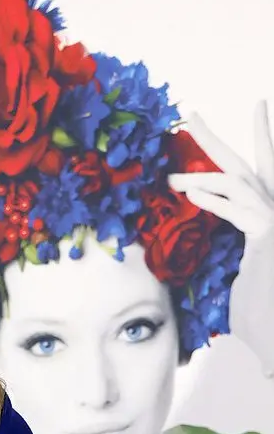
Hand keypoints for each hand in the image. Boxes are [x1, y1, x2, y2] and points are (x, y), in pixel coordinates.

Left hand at [168, 100, 273, 377]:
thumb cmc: (263, 319)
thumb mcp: (239, 284)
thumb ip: (233, 264)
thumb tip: (224, 266)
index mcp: (264, 223)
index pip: (246, 182)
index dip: (221, 162)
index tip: (197, 139)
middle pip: (249, 166)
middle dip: (217, 140)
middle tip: (192, 114)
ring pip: (241, 183)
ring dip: (204, 176)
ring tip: (170, 178)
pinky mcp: (272, 237)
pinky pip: (243, 210)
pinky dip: (217, 200)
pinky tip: (189, 193)